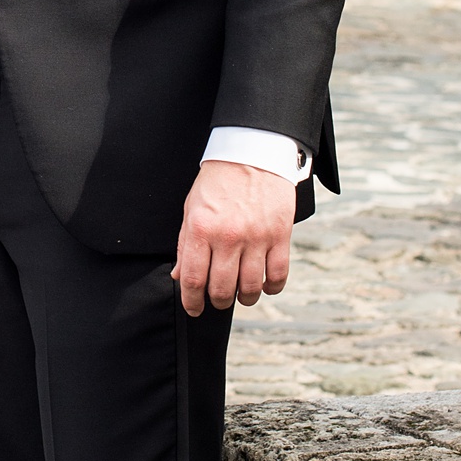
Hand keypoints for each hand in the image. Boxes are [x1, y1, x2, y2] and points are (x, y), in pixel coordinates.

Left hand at [171, 160, 294, 316]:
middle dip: (217, 301)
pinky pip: (278, 274)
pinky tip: (265, 286)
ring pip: (251, 287)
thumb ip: (185, 245)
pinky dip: (272, 287)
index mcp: (201, 229)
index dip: (191, 301)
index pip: (193, 279)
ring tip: (241, 295)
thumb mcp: (192, 209)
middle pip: (221, 288)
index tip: (193, 308)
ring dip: (244, 298)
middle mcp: (228, 236)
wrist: (252, 153)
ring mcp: (257, 237)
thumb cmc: (217, 182)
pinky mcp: (280, 235)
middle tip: (218, 299)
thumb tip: (179, 277)